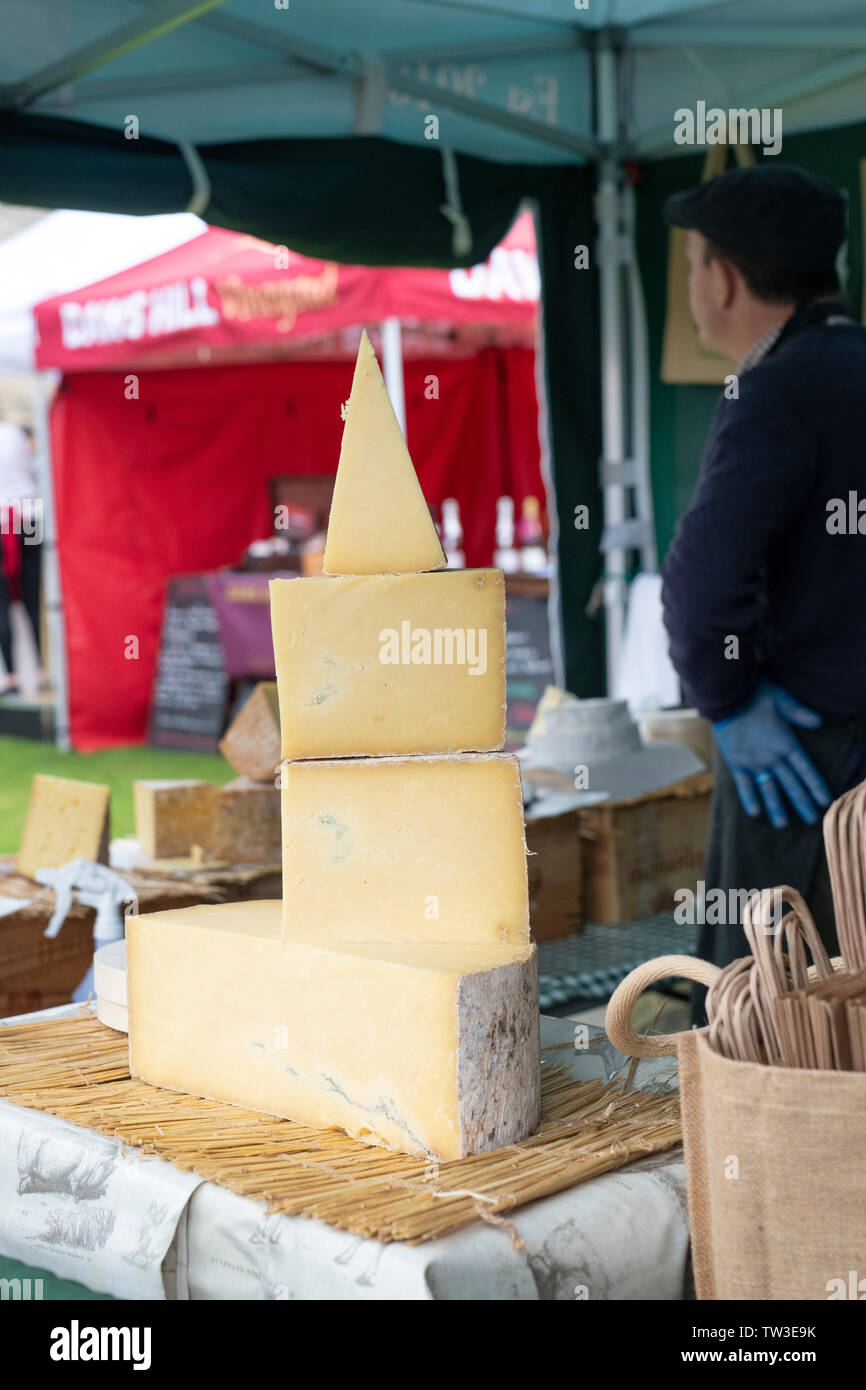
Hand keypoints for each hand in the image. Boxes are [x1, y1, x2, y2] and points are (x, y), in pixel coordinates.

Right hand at [712, 683, 831, 828]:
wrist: (727, 696)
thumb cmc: (756, 695)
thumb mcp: (782, 699)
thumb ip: (799, 713)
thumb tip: (819, 722)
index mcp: (786, 743)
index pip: (805, 769)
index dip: (815, 786)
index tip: (824, 801)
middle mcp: (771, 756)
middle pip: (790, 784)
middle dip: (802, 802)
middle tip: (811, 820)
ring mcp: (753, 761)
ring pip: (768, 788)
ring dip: (776, 807)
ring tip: (782, 824)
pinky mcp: (736, 762)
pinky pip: (744, 784)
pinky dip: (749, 797)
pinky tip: (755, 813)